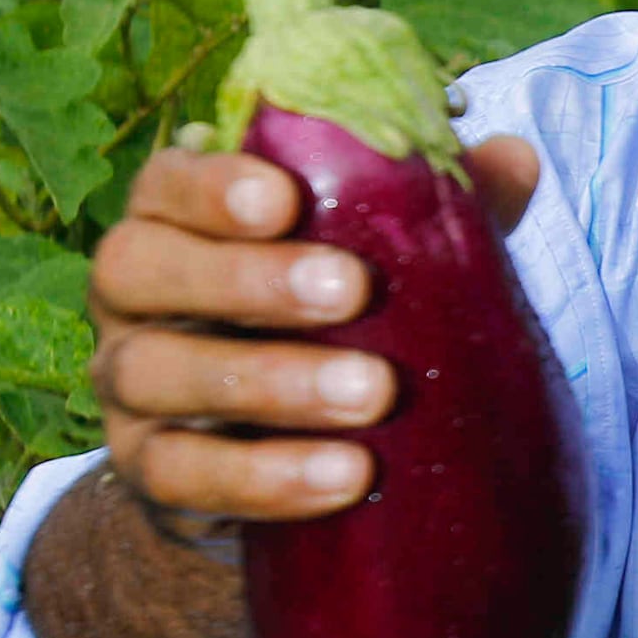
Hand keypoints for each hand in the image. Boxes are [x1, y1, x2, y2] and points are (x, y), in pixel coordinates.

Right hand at [85, 137, 540, 525]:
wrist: (273, 454)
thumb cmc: (330, 320)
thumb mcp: (380, 260)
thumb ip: (433, 209)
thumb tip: (513, 159)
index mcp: (175, 219)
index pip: (166, 183)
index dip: (212, 186)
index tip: (285, 198)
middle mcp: (129, 293)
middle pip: (141, 268)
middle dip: (248, 278)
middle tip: (352, 290)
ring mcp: (124, 385)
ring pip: (157, 373)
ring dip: (270, 382)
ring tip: (373, 395)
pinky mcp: (143, 471)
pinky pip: (181, 475)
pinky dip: (263, 478)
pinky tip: (344, 477)